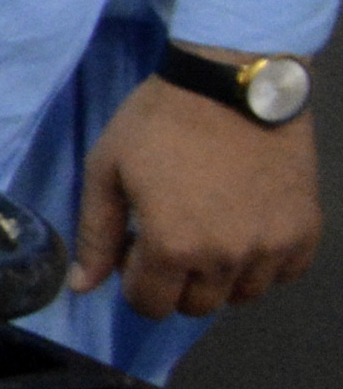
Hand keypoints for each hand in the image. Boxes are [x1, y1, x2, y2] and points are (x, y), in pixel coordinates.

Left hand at [71, 74, 319, 317]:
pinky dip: (264, 262)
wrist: (232, 83)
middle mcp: (227, 259)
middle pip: (196, 306)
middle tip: (170, 237)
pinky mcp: (306, 231)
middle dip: (174, 281)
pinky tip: (246, 227)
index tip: (135, 249)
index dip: (134, 282)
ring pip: (241, 295)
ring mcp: (272, 248)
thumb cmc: (160, 121)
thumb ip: (95, 233)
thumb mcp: (107, 169)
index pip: (150, 305)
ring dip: (220, 276)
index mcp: (173, 246)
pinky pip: (283, 274)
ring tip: (209, 230)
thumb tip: (83, 287)